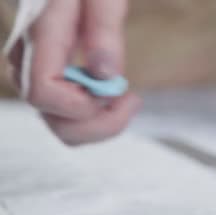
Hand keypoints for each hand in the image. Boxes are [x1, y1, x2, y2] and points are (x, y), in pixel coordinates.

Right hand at [6, 0, 138, 144]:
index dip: (83, 103)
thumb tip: (106, 76)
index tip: (119, 88)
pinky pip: (66, 114)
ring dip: (100, 123)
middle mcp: (27, 61)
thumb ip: (104, 31)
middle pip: (54, 120)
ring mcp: (33, 74)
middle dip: (101, 123)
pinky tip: (115, 94)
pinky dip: (94, 115)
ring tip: (127, 99)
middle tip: (133, 99)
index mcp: (39, 36)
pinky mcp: (46, 79)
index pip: (43, 94)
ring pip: (61, 125)